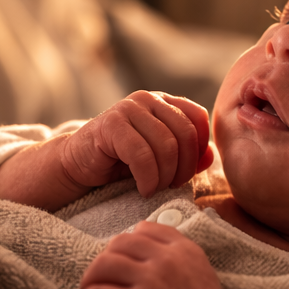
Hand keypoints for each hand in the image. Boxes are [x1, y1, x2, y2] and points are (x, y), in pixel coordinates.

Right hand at [59, 91, 212, 198]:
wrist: (78, 164)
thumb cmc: (120, 162)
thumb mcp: (160, 160)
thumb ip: (187, 156)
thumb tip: (210, 156)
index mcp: (163, 102)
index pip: (198, 118)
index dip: (199, 149)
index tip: (187, 173)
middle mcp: (147, 99)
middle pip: (185, 133)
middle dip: (184, 167)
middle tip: (172, 186)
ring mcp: (128, 108)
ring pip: (166, 145)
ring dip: (165, 176)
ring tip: (155, 189)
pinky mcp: (111, 125)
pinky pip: (142, 155)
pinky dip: (148, 178)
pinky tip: (144, 189)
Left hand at [71, 221, 235, 288]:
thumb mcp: (200, 274)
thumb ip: (176, 260)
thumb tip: (141, 258)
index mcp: (184, 249)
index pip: (143, 229)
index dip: (124, 246)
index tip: (120, 266)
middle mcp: (167, 258)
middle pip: (117, 244)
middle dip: (103, 264)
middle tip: (99, 285)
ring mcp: (151, 279)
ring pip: (101, 265)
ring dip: (88, 284)